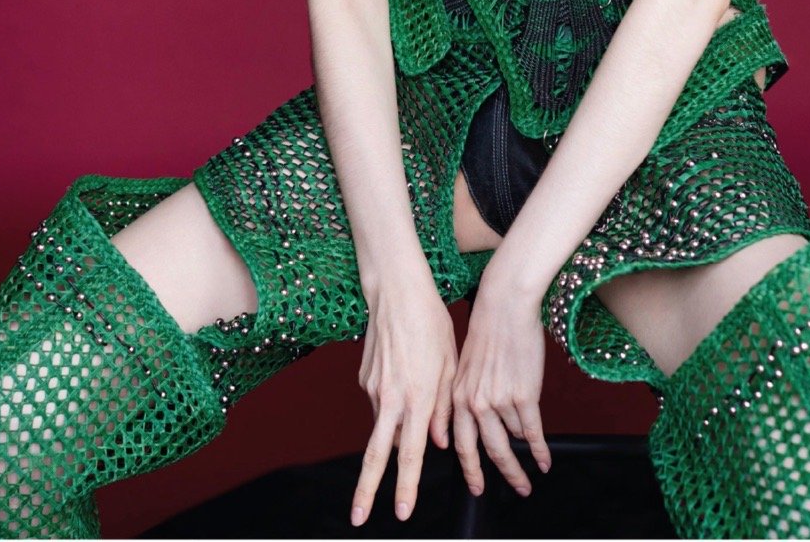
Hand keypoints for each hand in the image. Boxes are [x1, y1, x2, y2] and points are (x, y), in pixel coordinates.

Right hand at [351, 270, 457, 527]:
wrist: (397, 291)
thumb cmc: (431, 324)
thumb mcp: (451, 365)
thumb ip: (445, 409)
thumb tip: (439, 442)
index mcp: (417, 398)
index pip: (410, 454)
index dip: (406, 486)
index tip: (402, 512)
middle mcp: (391, 398)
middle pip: (374, 455)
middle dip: (366, 490)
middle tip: (358, 518)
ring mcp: (373, 388)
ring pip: (382, 424)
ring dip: (394, 427)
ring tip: (416, 388)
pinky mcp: (364, 378)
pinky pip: (380, 401)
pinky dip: (392, 401)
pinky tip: (405, 371)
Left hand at [452, 272, 551, 499]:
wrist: (505, 304)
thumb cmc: (487, 327)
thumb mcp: (466, 365)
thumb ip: (467, 395)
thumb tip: (478, 420)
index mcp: (457, 396)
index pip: (461, 444)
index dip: (470, 470)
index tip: (477, 487)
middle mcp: (474, 404)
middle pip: (489, 452)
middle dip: (503, 476)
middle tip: (516, 489)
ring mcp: (499, 401)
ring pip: (512, 442)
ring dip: (523, 461)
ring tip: (531, 475)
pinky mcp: (524, 395)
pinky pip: (532, 433)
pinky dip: (540, 450)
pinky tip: (545, 460)